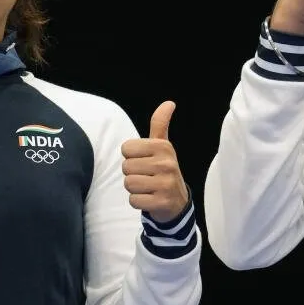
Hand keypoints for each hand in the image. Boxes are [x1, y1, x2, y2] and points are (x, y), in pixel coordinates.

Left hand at [121, 101, 189, 222]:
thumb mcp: (162, 146)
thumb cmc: (163, 169)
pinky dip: (138, 202)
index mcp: (163, 146)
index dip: (132, 157)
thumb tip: (169, 102)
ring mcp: (166, 183)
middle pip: (126, 167)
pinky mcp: (162, 202)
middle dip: (133, 173)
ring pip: (129, 183)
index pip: (126, 149)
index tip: (145, 161)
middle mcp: (167, 163)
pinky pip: (134, 201)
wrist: (177, 201)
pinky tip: (150, 199)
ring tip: (148, 187)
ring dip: (135, 188)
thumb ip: (160, 123)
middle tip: (147, 176)